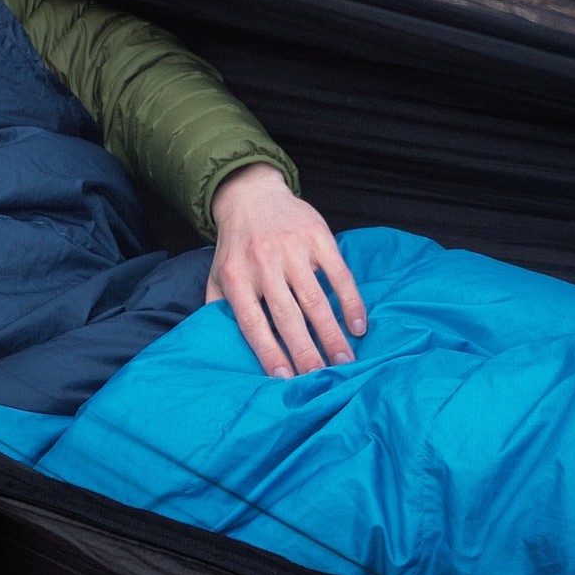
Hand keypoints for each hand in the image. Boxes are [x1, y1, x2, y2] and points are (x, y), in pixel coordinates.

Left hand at [206, 163, 365, 377]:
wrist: (250, 195)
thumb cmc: (236, 247)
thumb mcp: (216, 276)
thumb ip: (218, 310)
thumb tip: (221, 350)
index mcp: (236, 276)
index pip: (252, 322)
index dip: (268, 351)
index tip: (284, 379)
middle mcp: (263, 263)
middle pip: (287, 315)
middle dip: (305, 351)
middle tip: (321, 379)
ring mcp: (291, 248)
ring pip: (315, 299)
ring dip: (331, 333)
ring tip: (344, 361)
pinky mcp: (317, 236)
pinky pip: (338, 274)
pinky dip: (351, 302)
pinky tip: (358, 326)